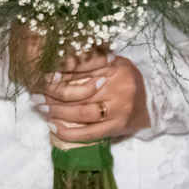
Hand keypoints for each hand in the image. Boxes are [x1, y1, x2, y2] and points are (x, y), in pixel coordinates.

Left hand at [32, 47, 149, 142]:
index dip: (61, 71)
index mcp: (116, 67)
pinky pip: (89, 133)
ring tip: (41, 107)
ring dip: (57, 112)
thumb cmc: (128, 79)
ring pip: (81, 113)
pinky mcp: (116, 127)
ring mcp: (118, 109)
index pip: (83, 68)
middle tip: (35, 93)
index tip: (43, 73)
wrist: (153, 102)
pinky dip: (69, 132)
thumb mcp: (116, 62)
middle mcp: (117, 87)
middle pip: (78, 91)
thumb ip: (95, 58)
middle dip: (53, 93)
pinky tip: (53, 127)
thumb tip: (62, 55)